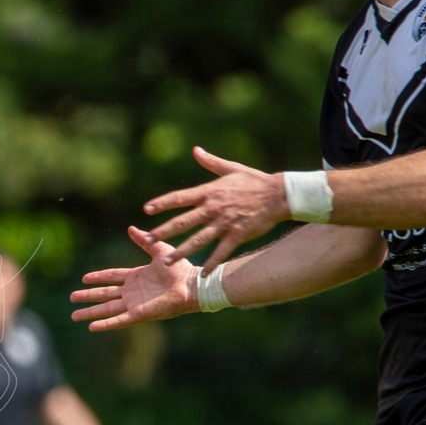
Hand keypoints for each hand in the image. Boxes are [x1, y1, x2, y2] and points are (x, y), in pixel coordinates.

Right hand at [71, 226, 200, 331]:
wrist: (190, 285)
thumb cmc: (179, 267)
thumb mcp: (158, 250)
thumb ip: (144, 240)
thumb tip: (130, 227)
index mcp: (136, 277)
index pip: (111, 277)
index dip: (97, 277)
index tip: (83, 279)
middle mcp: (132, 292)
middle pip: (104, 294)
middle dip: (87, 296)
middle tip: (72, 297)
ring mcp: (133, 304)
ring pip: (106, 308)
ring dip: (90, 312)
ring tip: (74, 316)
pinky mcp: (138, 314)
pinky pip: (118, 320)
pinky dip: (105, 324)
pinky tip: (92, 327)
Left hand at [142, 146, 289, 269]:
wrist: (279, 194)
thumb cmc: (254, 180)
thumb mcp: (231, 168)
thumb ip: (211, 162)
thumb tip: (196, 150)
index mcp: (209, 192)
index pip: (180, 197)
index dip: (163, 202)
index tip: (147, 208)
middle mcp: (214, 208)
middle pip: (184, 222)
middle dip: (164, 231)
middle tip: (148, 240)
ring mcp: (225, 223)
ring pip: (199, 240)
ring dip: (181, 251)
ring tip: (166, 261)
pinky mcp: (238, 234)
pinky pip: (222, 251)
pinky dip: (212, 263)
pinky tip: (203, 274)